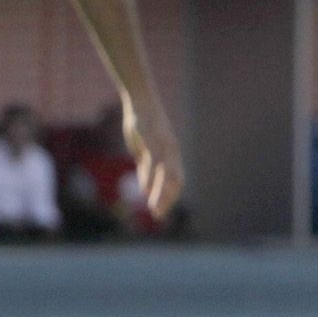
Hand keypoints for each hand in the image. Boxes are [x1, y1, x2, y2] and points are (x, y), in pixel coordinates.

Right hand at [126, 97, 184, 217]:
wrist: (141, 100)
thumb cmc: (142, 125)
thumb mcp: (143, 150)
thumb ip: (146, 168)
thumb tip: (146, 187)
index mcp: (171, 155)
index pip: (176, 180)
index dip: (170, 197)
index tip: (161, 212)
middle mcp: (171, 152)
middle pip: (175, 180)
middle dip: (168, 199)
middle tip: (159, 215)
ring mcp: (163, 146)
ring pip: (167, 174)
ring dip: (161, 193)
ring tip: (155, 208)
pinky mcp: (152, 140)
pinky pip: (154, 161)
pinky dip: (151, 177)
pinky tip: (146, 188)